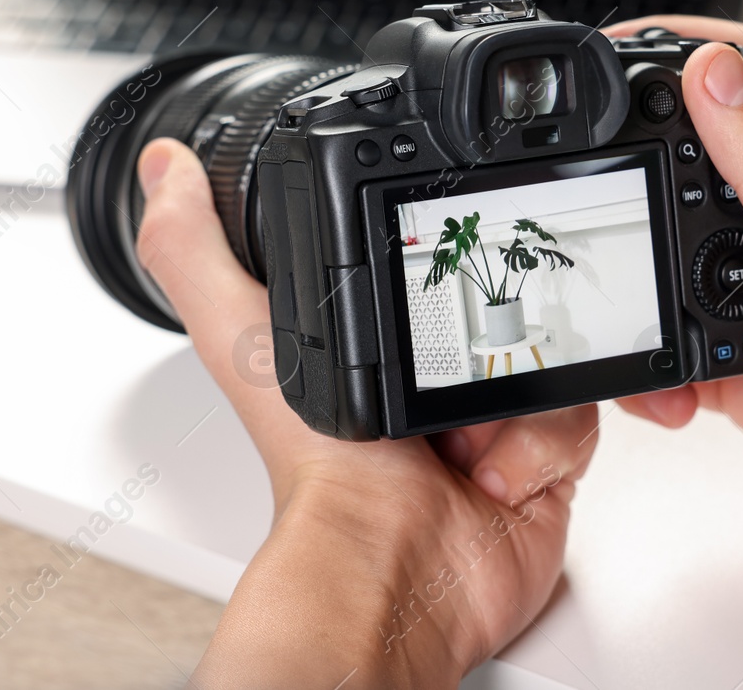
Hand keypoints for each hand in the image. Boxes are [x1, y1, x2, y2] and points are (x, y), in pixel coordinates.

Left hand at [134, 138, 598, 688]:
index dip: (443, 256)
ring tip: (459, 433)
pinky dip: (544, 438)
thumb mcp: (241, 337)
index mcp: (370, 338)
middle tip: (450, 365)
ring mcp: (490, 417)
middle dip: (493, 328)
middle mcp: (431, 377)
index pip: (427, 261)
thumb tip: (164, 172)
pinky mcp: (543, 457)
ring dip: (513, 392)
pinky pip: (578, 408)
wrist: (395, 571)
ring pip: (547, 350)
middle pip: (504, 298)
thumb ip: (195, 250)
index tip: (440, 269)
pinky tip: (493, 465)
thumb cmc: (317, 472)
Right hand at [604, 18, 742, 688]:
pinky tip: (660, 392)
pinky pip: (685, 340)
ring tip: (621, 301)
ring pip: (687, 253)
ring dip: (645, 277)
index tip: (625, 42)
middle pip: (713, 154)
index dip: (699, 44)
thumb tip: (711, 72)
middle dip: (644, 154)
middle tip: (588, 159)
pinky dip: (657, 363)